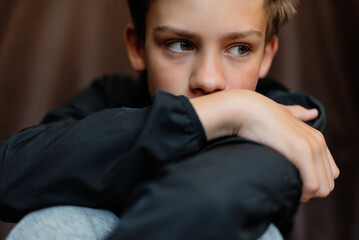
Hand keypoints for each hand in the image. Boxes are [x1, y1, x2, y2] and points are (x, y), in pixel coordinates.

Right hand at [190, 90, 339, 201]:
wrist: (246, 110)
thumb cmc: (258, 115)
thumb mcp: (283, 114)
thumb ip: (298, 113)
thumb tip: (313, 112)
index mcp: (316, 138)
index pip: (330, 172)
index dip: (314, 182)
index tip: (293, 183)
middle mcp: (318, 142)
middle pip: (328, 183)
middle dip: (311, 192)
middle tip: (289, 189)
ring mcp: (312, 147)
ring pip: (324, 188)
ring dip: (306, 195)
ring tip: (287, 190)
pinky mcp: (302, 152)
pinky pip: (312, 185)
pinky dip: (301, 193)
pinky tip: (286, 188)